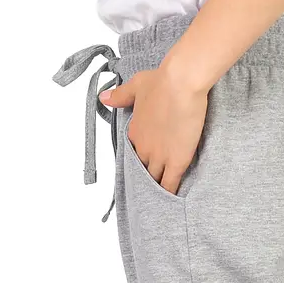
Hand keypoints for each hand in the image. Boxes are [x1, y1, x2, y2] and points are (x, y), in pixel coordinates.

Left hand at [101, 67, 208, 194]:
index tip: (149, 159)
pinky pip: (170, 184)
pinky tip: (170, 201)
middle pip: (144, 168)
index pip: (135, 150)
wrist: (180, 84)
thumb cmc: (161, 81)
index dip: (142, 156)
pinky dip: (169, 193)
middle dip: (148, 176)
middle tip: (153, 184)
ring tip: (160, 198)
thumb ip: (121, 96)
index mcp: (134, 131)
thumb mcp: (137, 85)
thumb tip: (103, 98)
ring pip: (155, 179)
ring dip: (157, 188)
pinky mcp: (176, 161)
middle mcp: (143, 147)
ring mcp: (159, 156)